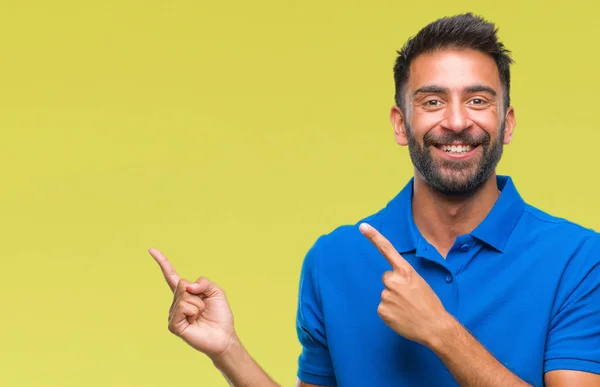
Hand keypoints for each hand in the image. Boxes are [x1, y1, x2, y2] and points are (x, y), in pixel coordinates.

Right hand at [149, 248, 235, 358]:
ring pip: (183, 296)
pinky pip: (183, 307)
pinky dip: (193, 312)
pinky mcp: (174, 325)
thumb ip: (203, 282)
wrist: (223, 336)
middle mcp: (177, 302)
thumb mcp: (216, 292)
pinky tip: (194, 321)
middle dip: (198, 294)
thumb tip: (187, 285)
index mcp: (185, 293)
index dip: (162, 262)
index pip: (171, 275)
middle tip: (204, 307)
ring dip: (198, 305)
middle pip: (182, 284)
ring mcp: (174, 313)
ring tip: (200, 316)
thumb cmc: (220, 315)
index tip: (151, 249)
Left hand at [358, 223, 450, 346]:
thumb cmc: (430, 304)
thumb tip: (391, 282)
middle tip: (409, 297)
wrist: (434, 327)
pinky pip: (382, 307)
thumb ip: (404, 277)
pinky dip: (390, 312)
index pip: (387, 250)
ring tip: (408, 308)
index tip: (362, 226)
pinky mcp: (382, 310)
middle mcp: (393, 280)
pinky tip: (402, 316)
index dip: (374, 237)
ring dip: (394, 300)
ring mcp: (386, 296)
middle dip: (395, 285)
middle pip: (387, 278)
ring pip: (385, 294)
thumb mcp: (419, 283)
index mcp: (406, 271)